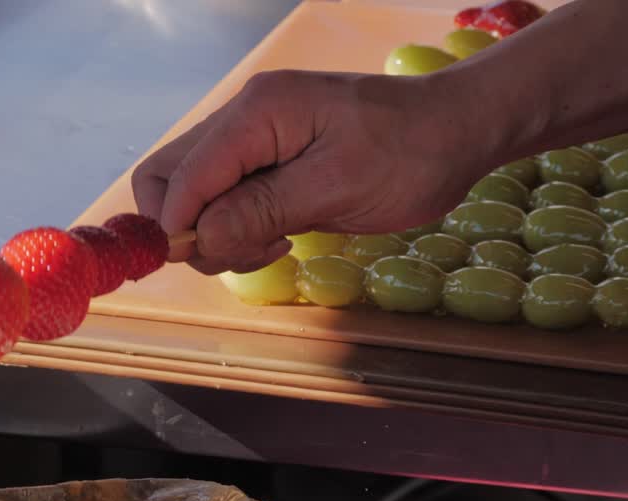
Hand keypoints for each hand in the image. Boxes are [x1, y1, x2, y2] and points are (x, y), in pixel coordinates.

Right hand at [132, 70, 487, 274]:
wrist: (458, 131)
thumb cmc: (410, 154)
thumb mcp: (338, 187)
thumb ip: (262, 210)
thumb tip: (198, 239)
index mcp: (256, 112)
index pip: (181, 174)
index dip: (179, 225)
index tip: (209, 260)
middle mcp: (242, 118)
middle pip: (169, 177)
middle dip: (190, 228)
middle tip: (243, 253)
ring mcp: (253, 138)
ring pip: (193, 193)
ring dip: (216, 233)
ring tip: (274, 245)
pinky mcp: (267, 161)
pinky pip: (225, 198)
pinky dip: (237, 228)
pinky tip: (280, 237)